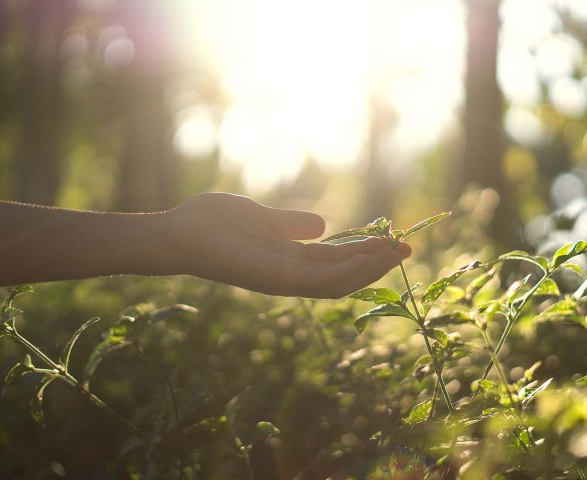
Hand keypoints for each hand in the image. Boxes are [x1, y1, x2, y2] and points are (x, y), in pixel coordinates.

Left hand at [163, 193, 410, 297]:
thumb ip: (291, 224)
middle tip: (406, 248)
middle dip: (375, 264)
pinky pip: (321, 281)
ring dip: (369, 269)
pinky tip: (369, 258)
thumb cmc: (212, 222)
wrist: (180, 232)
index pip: (333, 261)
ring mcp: (284, 280)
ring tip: (396, 252)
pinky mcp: (277, 280)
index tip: (389, 239)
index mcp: (287, 259)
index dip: (363, 253)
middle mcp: (290, 275)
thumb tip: (323, 226)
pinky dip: (347, 271)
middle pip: (342, 275)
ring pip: (338, 282)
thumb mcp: (262, 217)